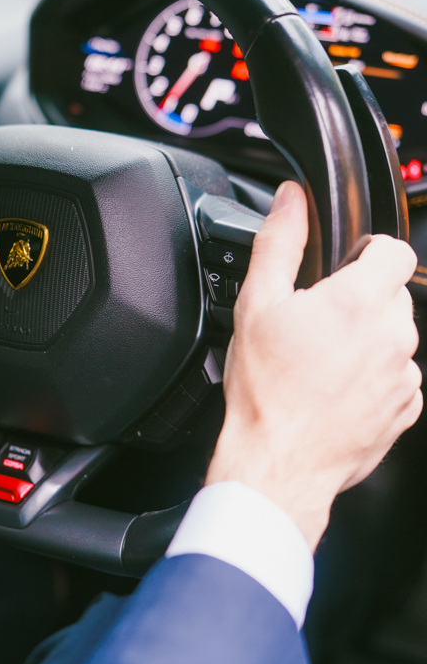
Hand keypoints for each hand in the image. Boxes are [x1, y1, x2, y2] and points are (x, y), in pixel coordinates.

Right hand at [205, 180, 421, 550]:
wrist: (278, 464)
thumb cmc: (265, 392)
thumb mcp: (257, 305)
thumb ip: (279, 241)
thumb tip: (291, 199)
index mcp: (360, 301)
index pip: (394, 249)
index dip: (366, 251)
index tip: (341, 268)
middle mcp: (394, 335)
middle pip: (392, 293)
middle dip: (359, 299)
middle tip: (315, 322)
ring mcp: (405, 375)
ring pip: (395, 336)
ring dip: (367, 339)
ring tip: (321, 362)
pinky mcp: (406, 409)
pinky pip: (398, 376)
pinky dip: (373, 377)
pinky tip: (334, 388)